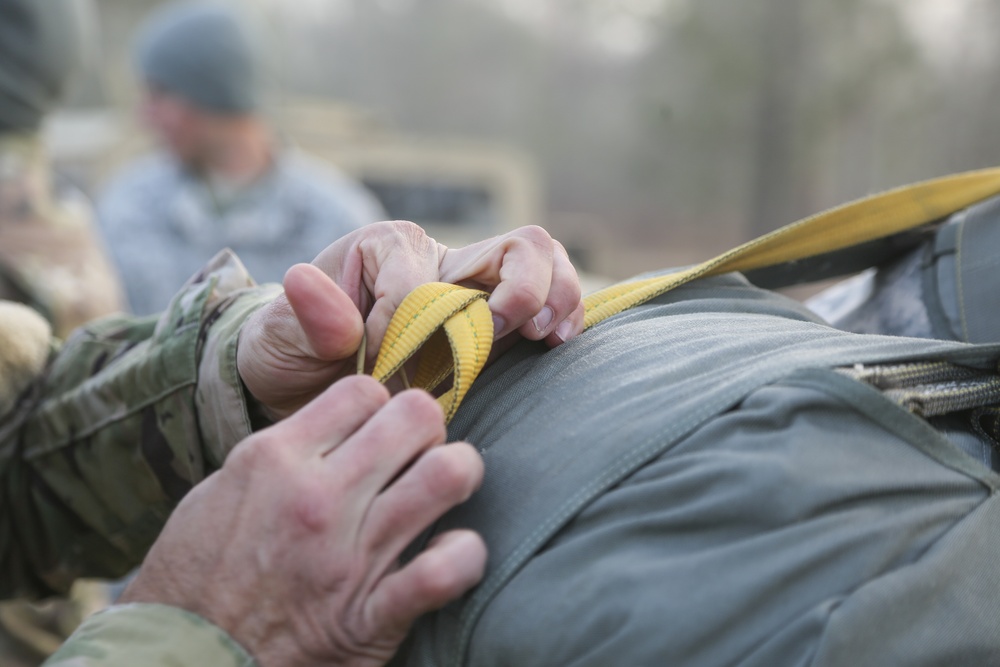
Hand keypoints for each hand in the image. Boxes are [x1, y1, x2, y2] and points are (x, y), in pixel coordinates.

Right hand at [120, 376, 486, 666]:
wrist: (185, 658)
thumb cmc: (199, 572)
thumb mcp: (226, 486)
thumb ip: (287, 447)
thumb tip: (344, 419)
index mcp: (275, 458)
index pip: (364, 390)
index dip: (379, 404)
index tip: (377, 426)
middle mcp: (317, 498)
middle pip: (415, 416)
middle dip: (425, 427)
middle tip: (416, 451)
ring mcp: (349, 556)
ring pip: (446, 474)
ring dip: (458, 472)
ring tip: (445, 486)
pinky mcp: (371, 615)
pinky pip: (446, 571)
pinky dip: (463, 556)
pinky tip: (453, 550)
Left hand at [238, 221, 583, 417]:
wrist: (305, 378)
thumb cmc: (293, 351)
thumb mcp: (280, 338)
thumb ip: (307, 318)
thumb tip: (304, 280)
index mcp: (388, 247)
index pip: (421, 284)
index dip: (405, 334)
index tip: (378, 372)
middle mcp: (440, 256)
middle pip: (511, 245)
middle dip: (518, 290)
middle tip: (502, 331)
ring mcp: (474, 285)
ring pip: (540, 260)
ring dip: (553, 294)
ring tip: (548, 334)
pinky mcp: (495, 318)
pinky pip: (549, 294)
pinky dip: (564, 311)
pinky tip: (559, 339)